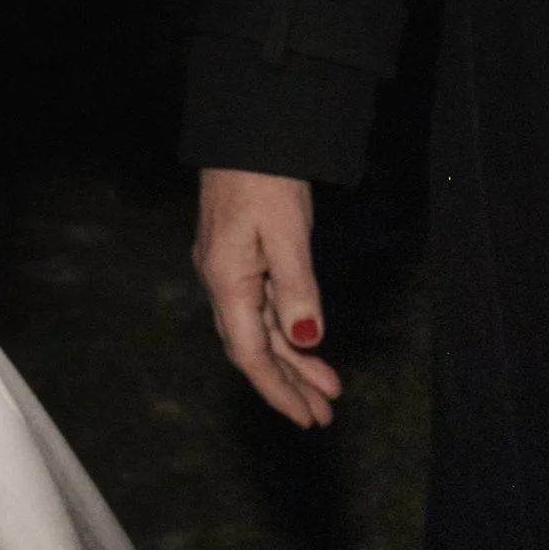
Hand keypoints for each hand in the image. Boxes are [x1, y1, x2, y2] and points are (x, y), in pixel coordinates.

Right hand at [194, 166, 341, 429]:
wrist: (246, 132)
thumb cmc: (266, 177)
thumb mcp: (288, 232)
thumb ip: (297, 288)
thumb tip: (306, 338)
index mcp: (227, 281)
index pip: (251, 353)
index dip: (279, 390)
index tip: (308, 417)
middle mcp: (221, 282)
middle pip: (253, 349)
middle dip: (288, 385)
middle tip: (323, 415)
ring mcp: (228, 270)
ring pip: (258, 331)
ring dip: (292, 361)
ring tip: (327, 388)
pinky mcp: (239, 257)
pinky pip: (261, 309)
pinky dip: (286, 331)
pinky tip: (307, 342)